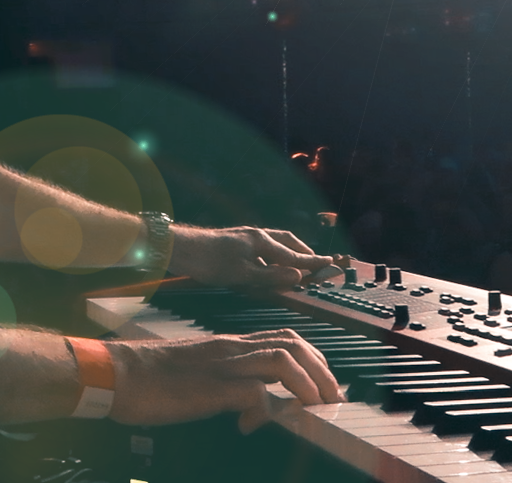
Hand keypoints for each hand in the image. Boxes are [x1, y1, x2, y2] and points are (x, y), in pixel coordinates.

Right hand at [107, 329, 343, 431]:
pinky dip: (263, 410)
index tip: (324, 383)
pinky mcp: (209, 386)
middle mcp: (231, 348)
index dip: (312, 359)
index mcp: (230, 344)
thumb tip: (252, 401)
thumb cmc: (149, 377)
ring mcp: (221, 365)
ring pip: (282, 359)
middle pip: (293, 344)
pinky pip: (252, 392)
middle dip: (320, 371)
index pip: (285, 337)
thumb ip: (226, 379)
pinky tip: (252, 425)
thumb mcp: (198, 371)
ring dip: (306, 384)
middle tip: (331, 398)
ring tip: (313, 408)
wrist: (115, 374)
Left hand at [168, 225, 334, 285]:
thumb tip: (297, 277)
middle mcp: (257, 235)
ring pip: (275, 243)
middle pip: (288, 241)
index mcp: (262, 241)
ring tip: (296, 264)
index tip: (330, 264)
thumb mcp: (242, 275)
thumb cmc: (209, 262)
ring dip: (289, 252)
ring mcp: (246, 237)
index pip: (294, 254)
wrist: (181, 248)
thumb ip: (271, 277)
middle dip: (304, 252)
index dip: (312, 263)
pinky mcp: (236, 242)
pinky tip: (268, 266)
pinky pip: (263, 247)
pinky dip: (273, 255)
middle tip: (316, 263)